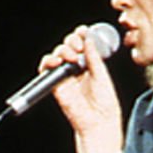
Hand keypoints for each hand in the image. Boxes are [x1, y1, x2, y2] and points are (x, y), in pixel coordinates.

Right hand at [42, 27, 121, 152]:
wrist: (99, 121)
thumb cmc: (105, 102)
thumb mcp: (102, 75)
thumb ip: (94, 57)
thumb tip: (89, 39)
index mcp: (89, 63)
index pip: (82, 43)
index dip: (80, 35)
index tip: (83, 31)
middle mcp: (76, 68)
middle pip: (68, 46)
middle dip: (71, 41)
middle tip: (79, 47)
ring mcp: (65, 76)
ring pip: (57, 54)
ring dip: (61, 50)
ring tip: (71, 56)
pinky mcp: (56, 85)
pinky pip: (46, 70)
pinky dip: (48, 62)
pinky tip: (56, 61)